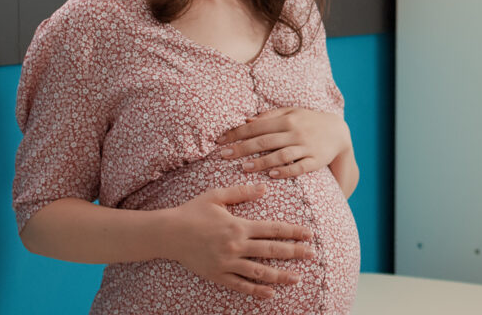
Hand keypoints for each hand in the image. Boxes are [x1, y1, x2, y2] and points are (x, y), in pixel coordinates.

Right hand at [164, 184, 314, 298]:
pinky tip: (271, 293)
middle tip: (313, 255)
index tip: (309, 234)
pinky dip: (257, 291)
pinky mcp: (217, 275)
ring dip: (281, 275)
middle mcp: (236, 245)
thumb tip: (264, 188)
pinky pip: (240, 285)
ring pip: (260, 272)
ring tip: (298, 278)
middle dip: (295, 253)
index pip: (273, 229)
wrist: (168, 233)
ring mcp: (227, 262)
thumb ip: (242, 192)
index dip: (293, 232)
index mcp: (238, 225)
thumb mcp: (216, 196)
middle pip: (272, 251)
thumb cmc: (192, 211)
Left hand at [217, 107, 349, 179]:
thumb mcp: (292, 112)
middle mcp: (295, 132)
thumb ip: (270, 116)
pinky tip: (271, 175)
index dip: (237, 133)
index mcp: (287, 119)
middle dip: (242, 148)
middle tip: (224, 155)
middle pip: (265, 141)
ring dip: (261, 161)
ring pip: (280, 155)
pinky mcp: (315, 160)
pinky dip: (285, 171)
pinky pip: (299, 167)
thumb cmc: (309, 121)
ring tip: (244, 167)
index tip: (220, 141)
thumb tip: (247, 120)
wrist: (339, 131)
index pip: (257, 126)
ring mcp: (306, 147)